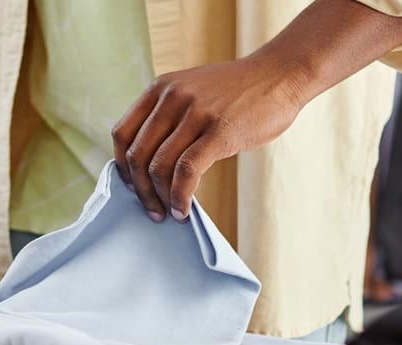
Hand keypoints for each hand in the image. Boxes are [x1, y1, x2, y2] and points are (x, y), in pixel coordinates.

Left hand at [111, 56, 305, 222]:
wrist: (280, 75)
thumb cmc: (237, 91)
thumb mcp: (191, 91)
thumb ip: (167, 116)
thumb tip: (148, 162)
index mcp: (159, 89)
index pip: (121, 134)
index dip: (122, 166)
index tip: (132, 186)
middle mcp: (171, 98)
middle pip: (137, 155)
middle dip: (140, 190)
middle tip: (151, 209)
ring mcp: (195, 114)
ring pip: (159, 167)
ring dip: (159, 198)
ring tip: (169, 212)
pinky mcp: (219, 132)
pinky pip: (186, 172)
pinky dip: (180, 196)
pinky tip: (184, 209)